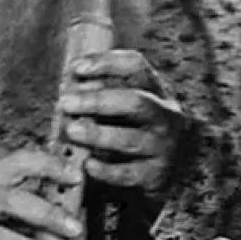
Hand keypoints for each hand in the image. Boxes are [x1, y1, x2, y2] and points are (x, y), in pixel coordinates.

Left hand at [57, 49, 188, 193]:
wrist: (174, 170)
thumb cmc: (135, 131)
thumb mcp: (125, 107)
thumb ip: (100, 95)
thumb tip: (67, 88)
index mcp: (154, 91)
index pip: (135, 66)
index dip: (106, 64)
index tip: (76, 68)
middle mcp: (164, 116)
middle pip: (136, 102)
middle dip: (98, 101)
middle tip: (66, 103)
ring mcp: (162, 147)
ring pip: (130, 140)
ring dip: (98, 135)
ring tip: (72, 132)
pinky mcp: (155, 176)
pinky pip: (128, 174)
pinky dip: (106, 170)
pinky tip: (88, 165)